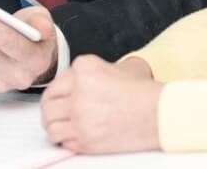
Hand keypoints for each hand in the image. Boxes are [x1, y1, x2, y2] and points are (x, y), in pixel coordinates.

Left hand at [40, 55, 163, 153]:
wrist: (158, 114)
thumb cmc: (144, 93)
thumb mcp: (123, 67)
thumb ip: (101, 68)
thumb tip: (89, 77)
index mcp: (86, 68)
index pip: (58, 80)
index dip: (61, 89)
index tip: (64, 95)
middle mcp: (78, 91)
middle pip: (48, 101)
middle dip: (51, 107)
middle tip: (56, 111)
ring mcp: (79, 116)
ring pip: (50, 122)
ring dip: (53, 124)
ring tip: (62, 124)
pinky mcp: (83, 138)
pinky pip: (61, 139)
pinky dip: (64, 138)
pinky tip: (72, 135)